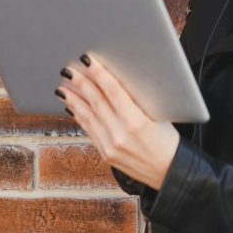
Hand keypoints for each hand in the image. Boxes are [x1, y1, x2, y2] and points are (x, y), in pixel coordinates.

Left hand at [58, 54, 179, 190]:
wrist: (168, 172)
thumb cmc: (167, 140)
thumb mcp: (159, 116)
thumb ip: (137, 100)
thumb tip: (115, 79)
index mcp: (136, 122)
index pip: (112, 91)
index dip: (98, 73)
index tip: (88, 60)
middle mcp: (120, 134)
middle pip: (96, 101)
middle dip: (81, 82)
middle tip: (69, 69)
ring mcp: (110, 146)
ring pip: (87, 116)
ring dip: (73, 99)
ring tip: (63, 86)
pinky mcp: (105, 154)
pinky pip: (89, 130)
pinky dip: (79, 116)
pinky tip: (72, 106)